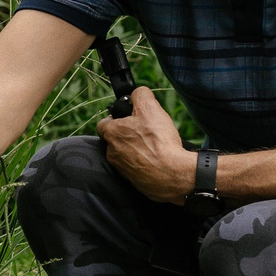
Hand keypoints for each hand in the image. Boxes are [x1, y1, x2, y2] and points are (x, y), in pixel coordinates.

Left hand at [97, 86, 193, 202]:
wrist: (172, 174)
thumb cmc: (159, 142)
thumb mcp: (150, 107)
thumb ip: (140, 95)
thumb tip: (137, 92)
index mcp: (112, 135)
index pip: (103, 124)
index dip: (114, 118)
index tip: (128, 118)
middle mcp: (112, 154)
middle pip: (115, 140)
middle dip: (128, 134)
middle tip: (145, 131)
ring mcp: (122, 170)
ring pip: (125, 155)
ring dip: (136, 150)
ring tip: (154, 147)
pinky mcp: (134, 182)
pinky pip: (136, 169)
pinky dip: (144, 164)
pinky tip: (158, 160)